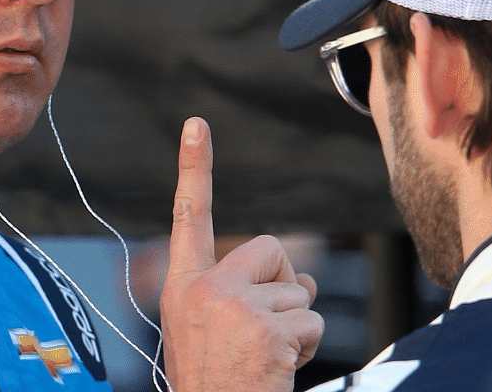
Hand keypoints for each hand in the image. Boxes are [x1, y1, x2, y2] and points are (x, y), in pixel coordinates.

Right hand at [161, 117, 323, 391]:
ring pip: (295, 291)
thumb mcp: (207, 330)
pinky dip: (306, 346)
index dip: (193, 168)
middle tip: (264, 331)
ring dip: (294, 326)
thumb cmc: (216, 383)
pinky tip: (277, 369)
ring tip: (264, 360)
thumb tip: (299, 283)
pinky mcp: (264, 329)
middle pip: (268, 249)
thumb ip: (238, 295)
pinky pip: (310, 320)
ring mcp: (233, 307)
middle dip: (282, 284)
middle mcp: (203, 289)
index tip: (196, 124)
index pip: (189, 217)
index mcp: (182, 287)